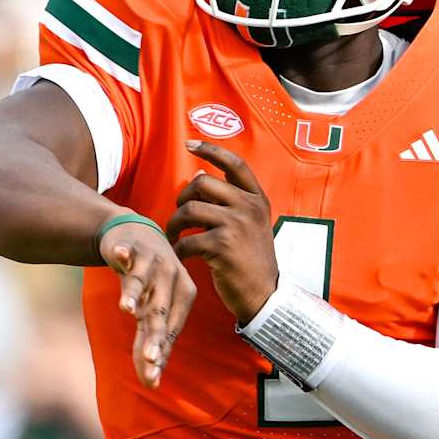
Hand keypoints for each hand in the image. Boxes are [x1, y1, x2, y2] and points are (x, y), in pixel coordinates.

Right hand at [99, 217, 196, 387]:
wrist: (137, 234)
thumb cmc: (148, 280)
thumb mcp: (150, 310)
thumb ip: (148, 342)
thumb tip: (149, 384)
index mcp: (183, 295)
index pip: (171, 329)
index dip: (160, 353)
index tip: (151, 378)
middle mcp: (170, 278)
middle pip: (160, 311)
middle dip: (154, 335)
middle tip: (149, 358)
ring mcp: (152, 260)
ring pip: (142, 281)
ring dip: (133, 293)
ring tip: (126, 308)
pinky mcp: (132, 246)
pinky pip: (127, 251)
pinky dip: (122, 253)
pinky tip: (119, 255)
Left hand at [168, 143, 278, 325]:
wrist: (264, 294)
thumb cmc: (251, 258)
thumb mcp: (249, 224)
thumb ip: (229, 199)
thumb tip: (201, 172)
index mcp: (257, 199)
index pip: (235, 163)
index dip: (211, 149)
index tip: (190, 144)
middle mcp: (249, 207)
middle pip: (202, 183)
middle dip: (183, 197)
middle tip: (180, 216)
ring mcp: (237, 225)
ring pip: (190, 209)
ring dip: (174, 223)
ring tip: (175, 236)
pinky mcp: (223, 246)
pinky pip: (187, 239)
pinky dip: (179, 248)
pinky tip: (181, 256)